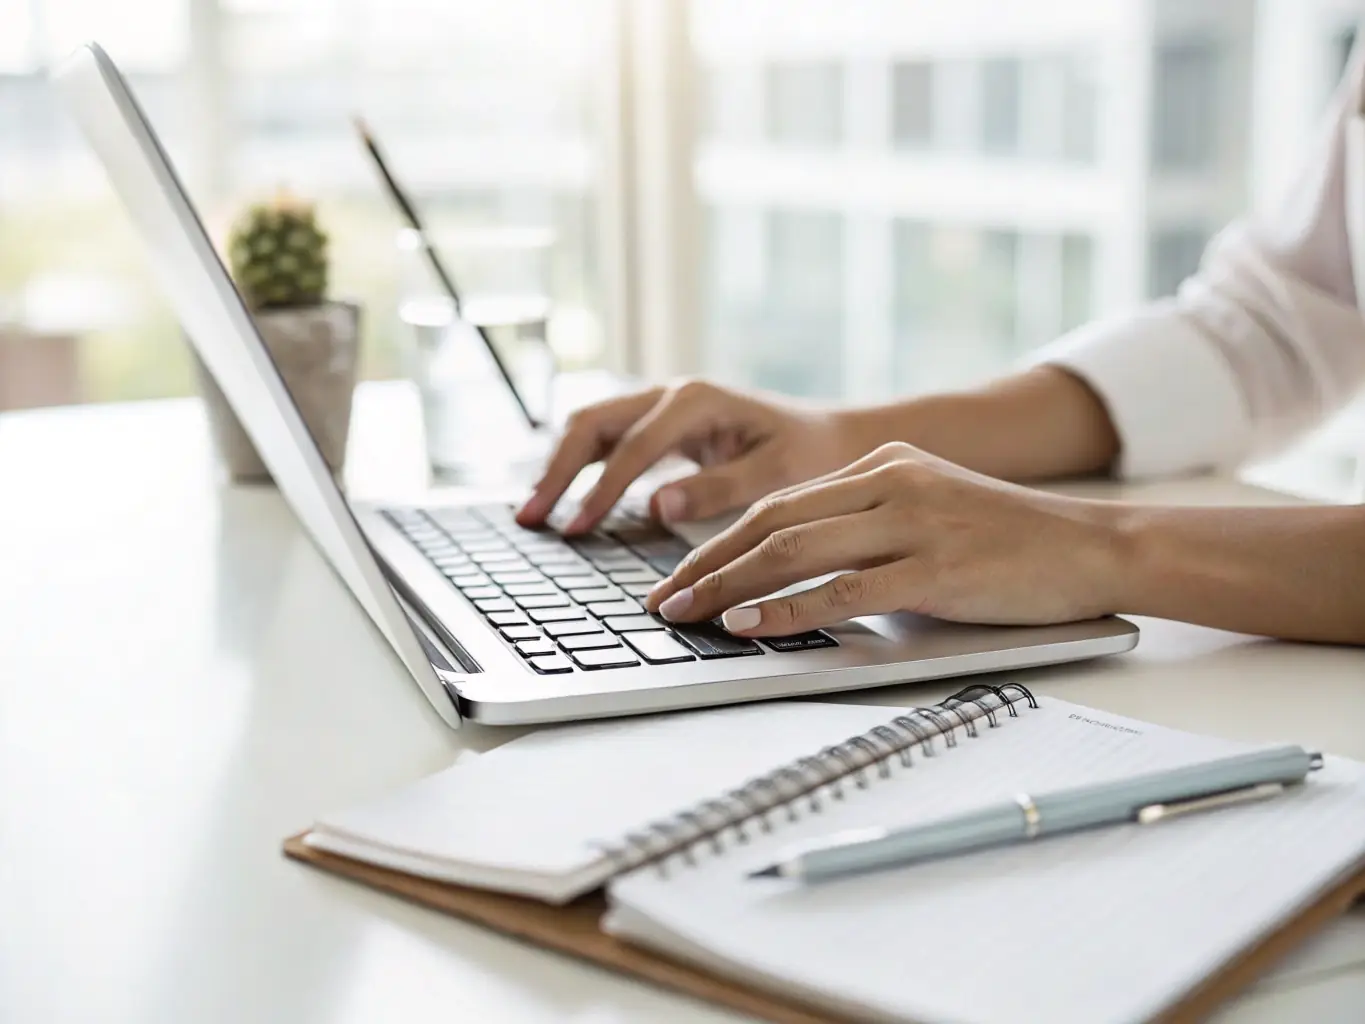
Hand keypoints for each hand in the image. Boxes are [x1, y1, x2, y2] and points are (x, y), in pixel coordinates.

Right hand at [516, 380, 871, 533]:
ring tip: (533, 513)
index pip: (634, 446)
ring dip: (559, 466)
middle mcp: (670, 393)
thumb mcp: (774, 473)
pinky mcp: (658, 423)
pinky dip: (578, 466)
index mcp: (696, 400)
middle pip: (593, 423)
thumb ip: (717, 489)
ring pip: (591, 427)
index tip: (576, 528)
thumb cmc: (808, 454)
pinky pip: (606, 439)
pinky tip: (561, 500)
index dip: (601, 489)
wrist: (828, 436)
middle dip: (558, 471)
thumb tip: (657, 507)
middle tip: (532, 519)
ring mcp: (660, 404)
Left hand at [644, 442, 1124, 634]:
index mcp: (884, 465)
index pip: (779, 502)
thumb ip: (868, 527)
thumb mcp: (930, 512)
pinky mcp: (936, 568)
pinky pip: (843, 589)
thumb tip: (796, 570)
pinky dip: (787, 609)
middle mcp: (890, 483)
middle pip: (772, 521)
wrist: (1094, 547)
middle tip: (662, 599)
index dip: (718, 538)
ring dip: (729, 584)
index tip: (679, 573)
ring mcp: (913, 523)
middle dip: (705, 562)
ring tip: (686, 613)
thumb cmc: (1011, 541)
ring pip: (795, 549)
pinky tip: (749, 624)